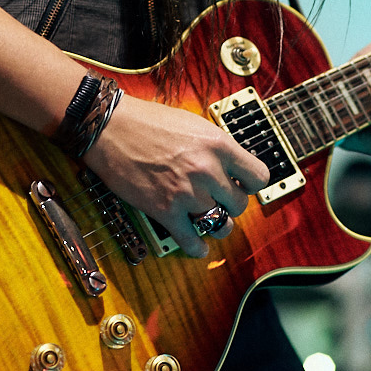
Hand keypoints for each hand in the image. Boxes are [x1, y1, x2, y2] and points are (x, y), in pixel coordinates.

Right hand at [83, 95, 268, 257]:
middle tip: (219, 200)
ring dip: (216, 224)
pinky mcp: (164, 211)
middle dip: (230, 203)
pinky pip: (191, 241)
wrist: (110, 127)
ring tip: (210, 220)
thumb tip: (232, 168)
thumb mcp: (196, 125)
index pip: (259, 177)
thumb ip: (217, 148)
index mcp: (219, 145)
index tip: (241, 185)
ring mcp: (186, 193)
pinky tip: (198, 246)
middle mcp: (207, 170)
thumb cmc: (150, 121)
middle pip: (239, 204)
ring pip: (220, 224)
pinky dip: (197, 248)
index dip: (251, 184)